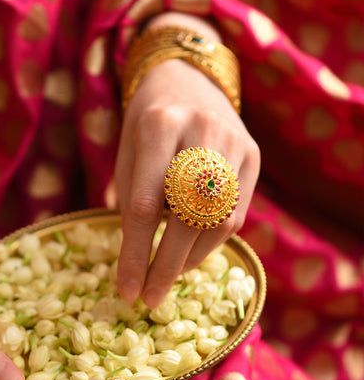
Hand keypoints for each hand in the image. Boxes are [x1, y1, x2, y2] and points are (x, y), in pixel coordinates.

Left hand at [116, 58, 259, 307]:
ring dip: (191, 258)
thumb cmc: (149, 119)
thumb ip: (133, 198)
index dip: (135, 254)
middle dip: (166, 266)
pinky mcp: (254, 157)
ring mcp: (236, 144)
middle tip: (149, 299)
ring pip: (218, 221)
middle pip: (187, 217)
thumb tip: (137, 257)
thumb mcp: (129, 149)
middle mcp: (203, 133)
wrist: (190, 81)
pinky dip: (211, 242)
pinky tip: (190, 253)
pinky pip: (235, 213)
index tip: (126, 290)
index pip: (144, 204)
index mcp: (160, 125)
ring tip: (167, 276)